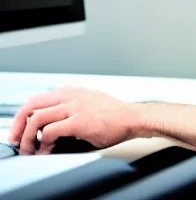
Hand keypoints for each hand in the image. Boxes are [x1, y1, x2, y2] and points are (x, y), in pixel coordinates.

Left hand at [8, 86, 139, 154]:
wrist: (133, 118)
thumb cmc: (115, 115)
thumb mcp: (90, 102)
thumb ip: (72, 105)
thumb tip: (54, 121)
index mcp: (72, 91)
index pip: (37, 98)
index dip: (23, 116)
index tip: (20, 130)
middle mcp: (71, 95)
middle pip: (31, 105)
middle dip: (18, 125)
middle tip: (18, 141)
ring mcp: (75, 106)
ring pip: (36, 118)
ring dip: (28, 137)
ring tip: (31, 148)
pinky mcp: (80, 120)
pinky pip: (50, 130)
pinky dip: (43, 142)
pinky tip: (48, 149)